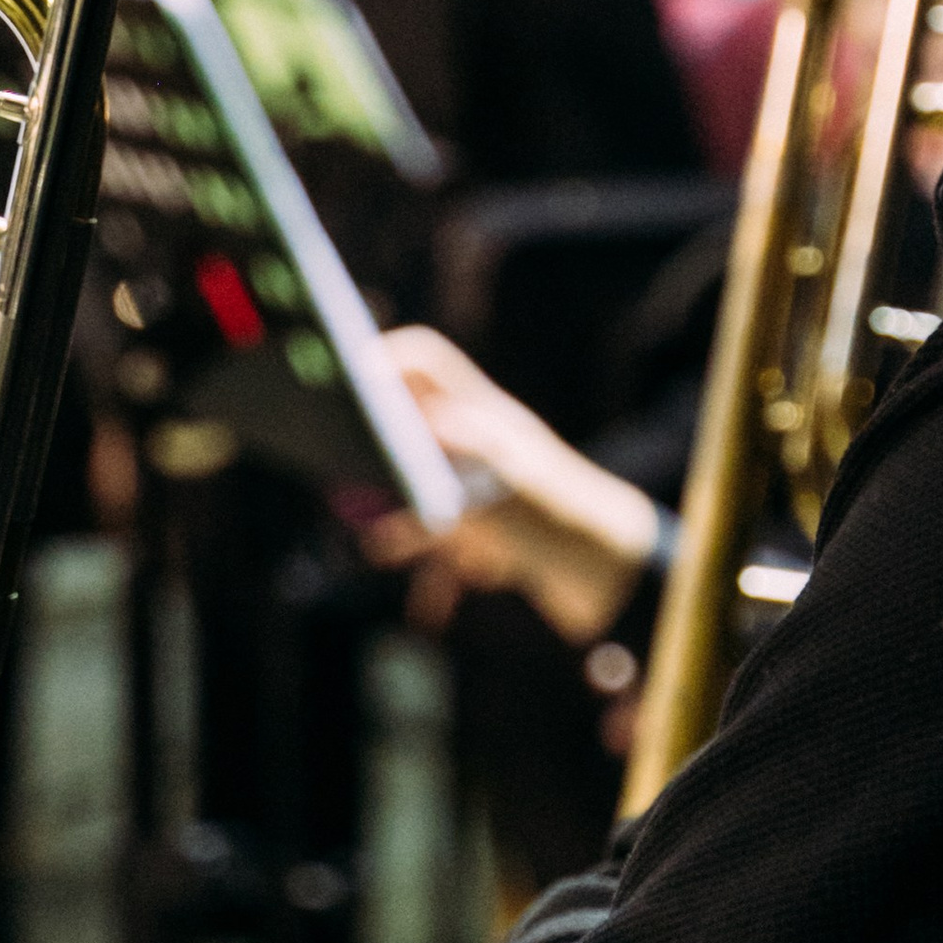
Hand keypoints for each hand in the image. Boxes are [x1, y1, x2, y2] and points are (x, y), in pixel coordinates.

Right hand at [361, 327, 662, 645]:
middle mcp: (477, 440)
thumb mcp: (513, 489)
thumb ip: (469, 457)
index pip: (425, 362)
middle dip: (368, 423)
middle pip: (410, 411)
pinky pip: (429, 527)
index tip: (340, 377)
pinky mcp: (483, 525)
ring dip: (381, 486)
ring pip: (412, 471)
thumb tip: (427, 423)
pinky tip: (385, 557)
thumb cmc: (570, 526)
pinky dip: (407, 540)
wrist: (615, 583)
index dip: (383, 358)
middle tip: (327, 437)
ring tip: (350, 504)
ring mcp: (477, 482)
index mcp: (485, 417)